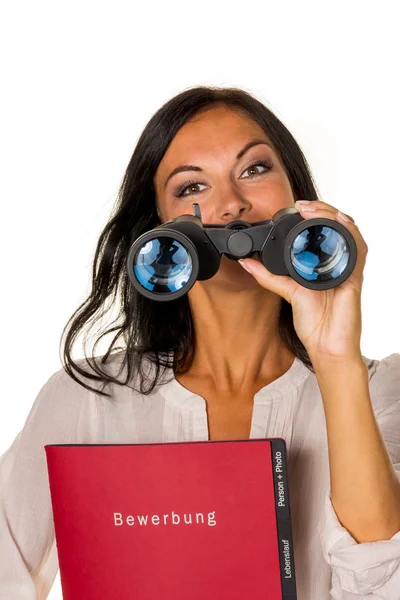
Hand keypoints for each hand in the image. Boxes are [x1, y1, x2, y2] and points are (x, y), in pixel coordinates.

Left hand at [238, 200, 367, 362]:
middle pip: (338, 225)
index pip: (324, 230)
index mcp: (324, 263)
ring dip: (333, 216)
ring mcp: (347, 268)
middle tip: (302, 205)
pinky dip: (349, 234)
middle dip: (323, 209)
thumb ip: (267, 276)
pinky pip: (357, 250)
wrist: (327, 347)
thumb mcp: (287, 293)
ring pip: (348, 232)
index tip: (296, 206)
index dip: (314, 214)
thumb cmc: (315, 323)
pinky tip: (338, 224)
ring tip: (314, 210)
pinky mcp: (354, 278)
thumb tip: (246, 261)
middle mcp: (338, 262)